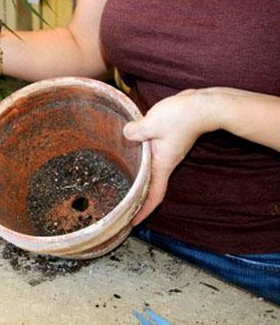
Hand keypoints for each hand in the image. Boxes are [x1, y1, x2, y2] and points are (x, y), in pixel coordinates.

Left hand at [123, 89, 217, 225]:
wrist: (205, 105)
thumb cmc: (182, 117)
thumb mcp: (152, 124)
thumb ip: (135, 132)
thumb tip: (126, 134)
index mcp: (162, 164)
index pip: (154, 195)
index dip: (143, 211)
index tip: (132, 222)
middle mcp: (166, 162)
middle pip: (151, 186)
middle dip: (139, 198)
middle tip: (123, 205)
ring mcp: (168, 152)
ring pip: (151, 171)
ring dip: (139, 179)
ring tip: (123, 183)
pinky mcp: (167, 141)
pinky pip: (152, 155)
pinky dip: (142, 160)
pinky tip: (131, 153)